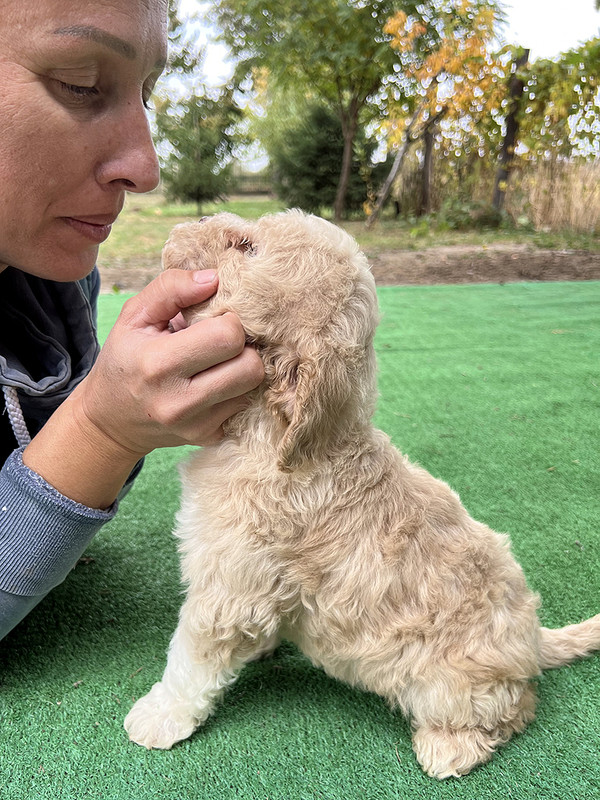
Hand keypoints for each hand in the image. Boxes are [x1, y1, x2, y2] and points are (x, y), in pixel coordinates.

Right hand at [76, 268, 264, 456]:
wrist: (111, 420)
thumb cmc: (126, 358)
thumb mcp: (135, 315)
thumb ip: (172, 288)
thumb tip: (216, 279)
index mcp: (158, 364)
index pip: (229, 336)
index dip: (228, 321)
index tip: (212, 321)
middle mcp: (179, 402)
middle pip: (251, 366)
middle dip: (243, 346)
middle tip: (220, 342)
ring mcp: (198, 426)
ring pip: (254, 386)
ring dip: (242, 367)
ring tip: (217, 361)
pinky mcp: (210, 438)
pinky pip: (246, 405)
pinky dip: (236, 390)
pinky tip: (214, 383)